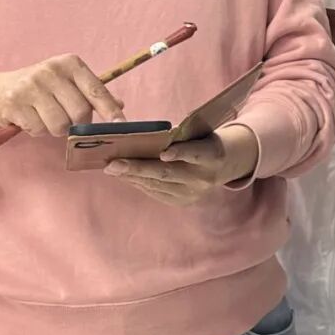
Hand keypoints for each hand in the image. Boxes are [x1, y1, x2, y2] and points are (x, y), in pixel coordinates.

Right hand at [0, 57, 123, 137]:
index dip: (110, 111)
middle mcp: (51, 70)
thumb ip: (93, 94)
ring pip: (59, 125)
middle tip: (64, 117)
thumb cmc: (41, 89)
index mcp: (70, 63)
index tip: (121, 125)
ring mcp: (31, 85)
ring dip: (54, 129)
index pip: (96, 91)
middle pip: (80, 112)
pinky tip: (29, 118)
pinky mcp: (14, 102)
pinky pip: (38, 129)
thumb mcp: (68, 84)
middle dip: (76, 123)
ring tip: (44, 116)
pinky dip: (36, 130)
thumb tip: (120, 105)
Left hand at [105, 125, 258, 205]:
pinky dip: (138, 182)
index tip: (164, 153)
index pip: (196, 154)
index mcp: (212, 155)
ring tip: (112, 168)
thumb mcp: (200, 132)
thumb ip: (180, 135)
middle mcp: (203, 178)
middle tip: (113, 164)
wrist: (223, 165)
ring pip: (156, 184)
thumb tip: (146, 135)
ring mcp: (192, 193)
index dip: (180, 153)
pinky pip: (155, 192)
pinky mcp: (182, 202)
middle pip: (166, 173)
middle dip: (137, 168)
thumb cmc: (203, 140)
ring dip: (131, 176)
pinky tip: (125, 175)